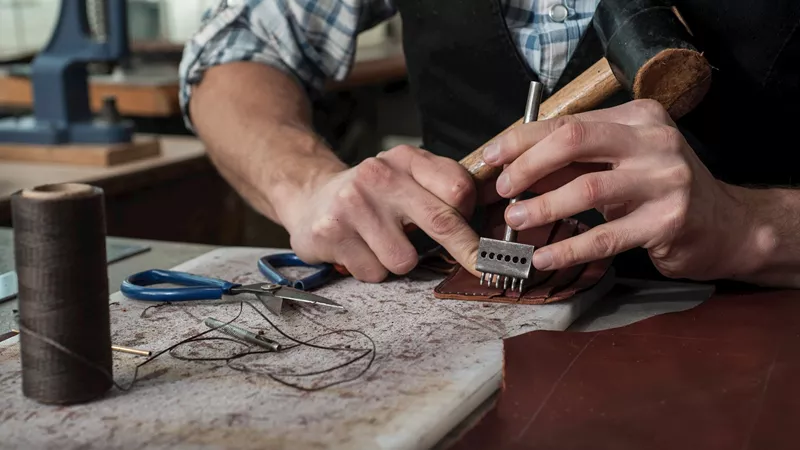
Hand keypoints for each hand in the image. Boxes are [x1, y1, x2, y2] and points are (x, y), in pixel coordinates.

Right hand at [278, 145, 480, 281]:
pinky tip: (359, 250)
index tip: (479, 235)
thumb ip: (442, 189)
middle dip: (465, 250)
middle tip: (479, 265)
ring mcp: (353, 204)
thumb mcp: (406, 177)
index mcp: (405, 159)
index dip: (472, 216)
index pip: (457, 188)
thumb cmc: (371, 195)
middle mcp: (379, 175)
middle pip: (441, 222)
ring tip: (381, 244)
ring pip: (404, 259)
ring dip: (398, 261)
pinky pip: (374, 272)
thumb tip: (484, 226)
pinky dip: (371, 269)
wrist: (310, 197)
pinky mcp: (332, 232)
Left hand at [480, 99, 750, 280]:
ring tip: (514, 221)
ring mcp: (665, 180)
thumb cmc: (659, 191)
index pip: (568, 122)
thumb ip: (574, 161)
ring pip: (587, 189)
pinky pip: (606, 236)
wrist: (725, 225)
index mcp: (637, 117)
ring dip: (542, 207)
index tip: (492, 157)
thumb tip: (511, 168)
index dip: (522, 139)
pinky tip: (544, 257)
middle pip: (573, 142)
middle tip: (503, 190)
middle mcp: (654, 141)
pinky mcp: (669, 221)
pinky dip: (569, 249)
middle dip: (527, 165)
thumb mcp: (620, 164)